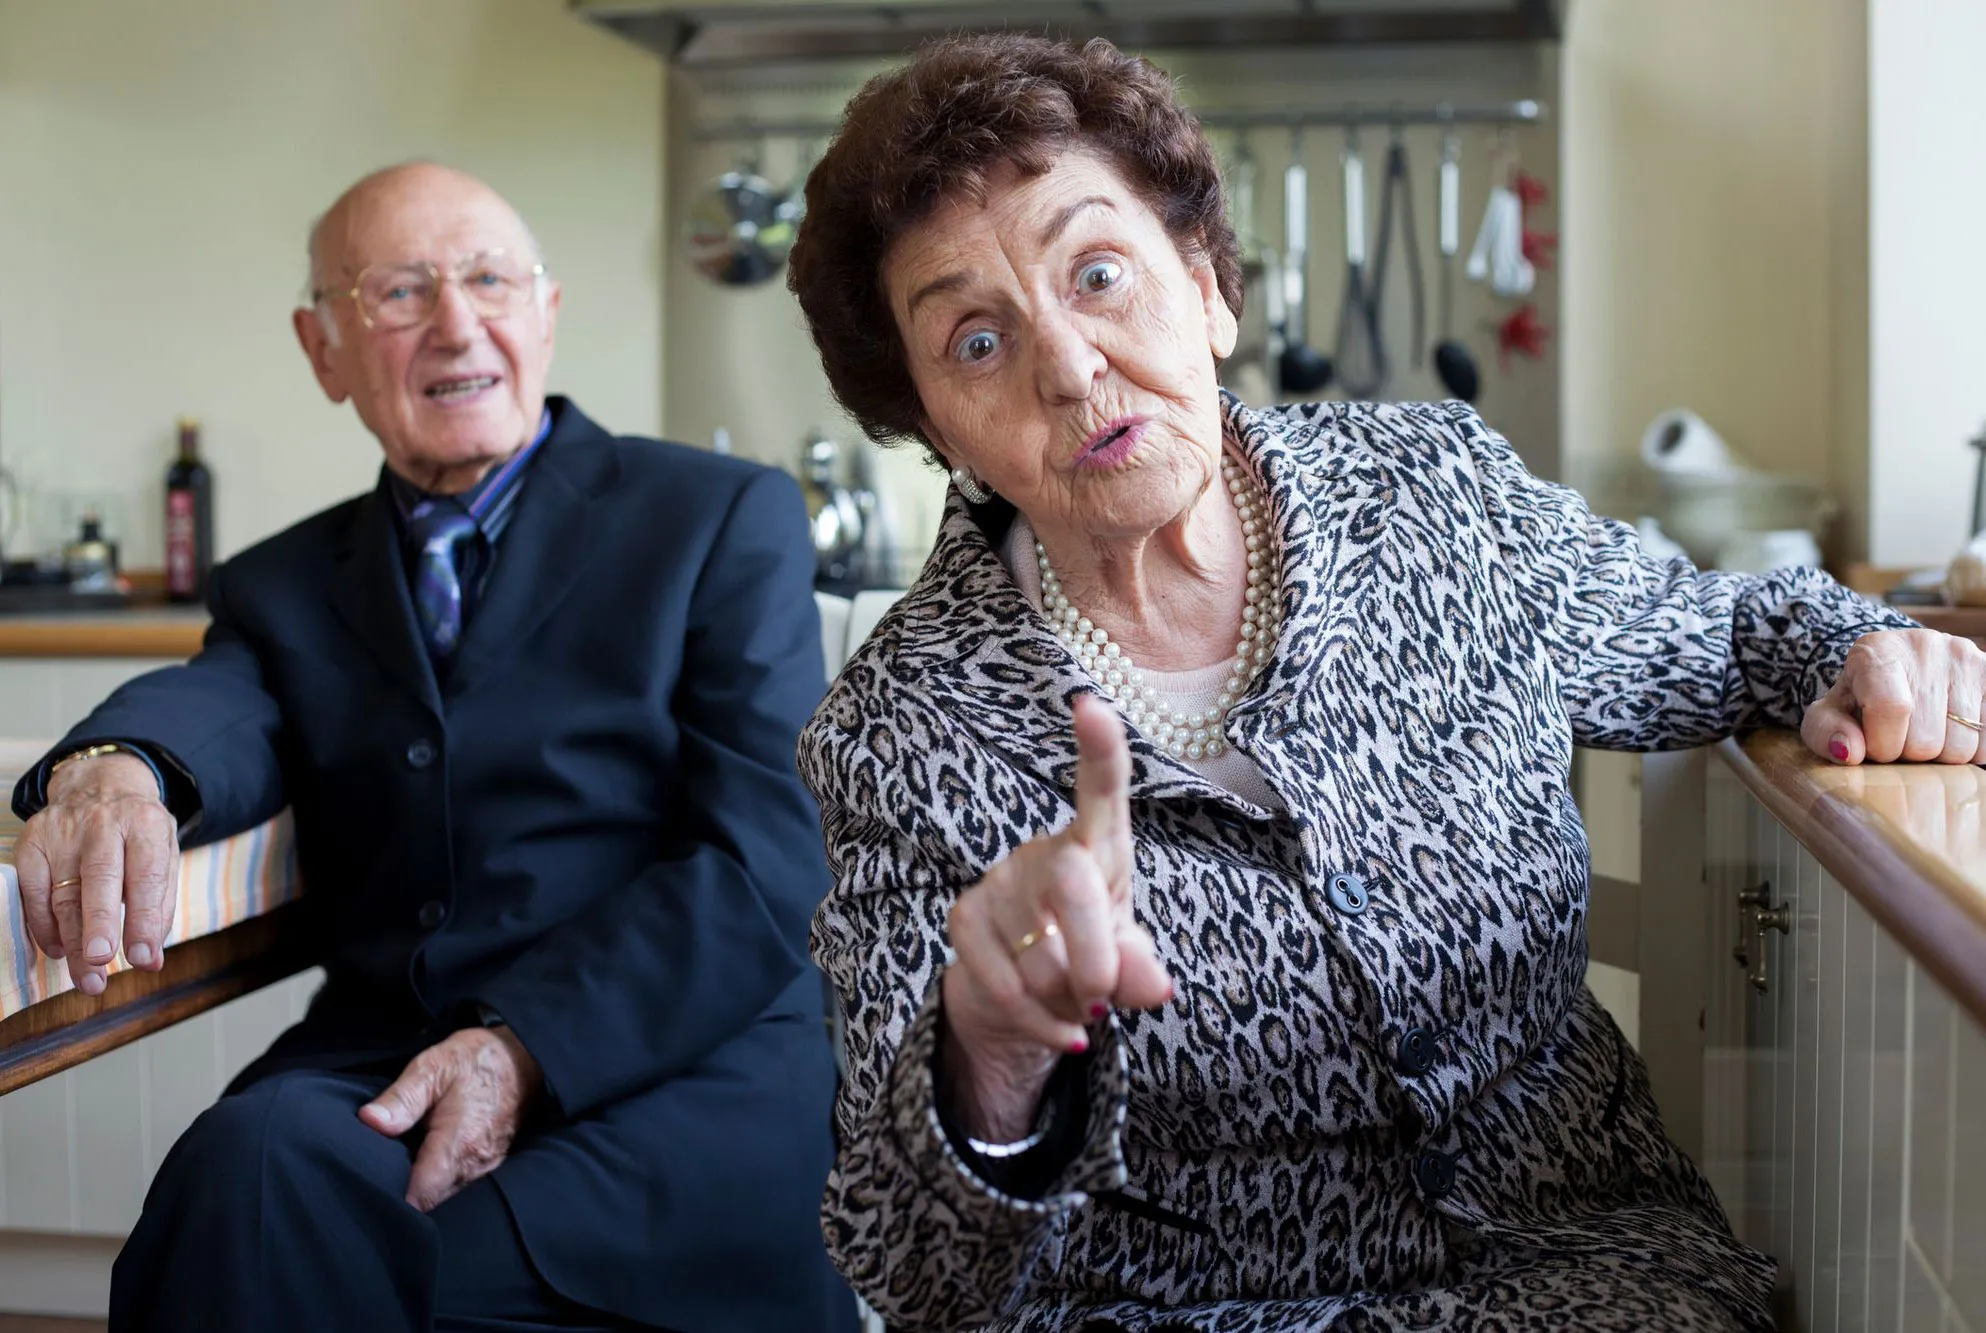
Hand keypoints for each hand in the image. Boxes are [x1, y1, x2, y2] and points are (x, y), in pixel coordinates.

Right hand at [14, 753, 177, 994]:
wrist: (101, 784)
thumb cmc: (139, 833)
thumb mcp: (163, 855)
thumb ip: (159, 905)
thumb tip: (151, 960)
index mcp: (145, 823)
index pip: (146, 875)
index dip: (144, 920)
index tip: (145, 958)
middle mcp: (102, 823)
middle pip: (98, 879)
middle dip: (100, 925)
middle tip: (101, 963)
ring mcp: (62, 832)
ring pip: (63, 893)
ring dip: (73, 942)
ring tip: (89, 978)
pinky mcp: (30, 842)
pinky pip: (31, 893)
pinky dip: (44, 926)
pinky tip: (59, 949)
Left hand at [360, 1025, 544, 1211]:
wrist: (525, 1057)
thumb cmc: (477, 1060)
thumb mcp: (433, 1068)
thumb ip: (401, 1098)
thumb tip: (369, 1122)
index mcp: (458, 1145)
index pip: (418, 1198)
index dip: (391, 1196)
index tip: (372, 1180)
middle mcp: (474, 1165)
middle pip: (428, 1200)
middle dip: (402, 1190)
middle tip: (379, 1166)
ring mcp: (485, 1166)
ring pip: (443, 1193)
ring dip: (421, 1182)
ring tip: (400, 1158)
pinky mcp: (489, 1162)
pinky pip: (457, 1181)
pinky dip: (438, 1174)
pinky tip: (426, 1152)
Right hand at [940, 695, 1172, 1140]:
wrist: (1032, 994)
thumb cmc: (1094, 955)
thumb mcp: (1130, 961)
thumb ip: (1142, 969)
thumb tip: (1153, 987)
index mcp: (1100, 845)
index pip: (1101, 789)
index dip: (1100, 750)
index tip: (1090, 708)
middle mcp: (1047, 851)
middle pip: (1071, 883)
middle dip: (1095, 956)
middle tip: (1104, 1000)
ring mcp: (999, 880)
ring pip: (1039, 954)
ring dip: (1066, 999)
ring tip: (1073, 999)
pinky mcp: (963, 917)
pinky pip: (1006, 985)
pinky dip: (1041, 1024)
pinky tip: (1061, 1031)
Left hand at [1803, 628, 1985, 764]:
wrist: (1900, 669)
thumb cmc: (1860, 698)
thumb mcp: (1830, 712)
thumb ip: (1826, 732)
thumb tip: (1849, 751)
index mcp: (1877, 651)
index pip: (1891, 708)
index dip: (1883, 744)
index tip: (1876, 748)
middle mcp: (1926, 646)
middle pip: (1928, 739)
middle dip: (1910, 753)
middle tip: (1900, 738)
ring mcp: (1966, 658)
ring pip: (1963, 747)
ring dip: (1942, 755)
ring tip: (1926, 732)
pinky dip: (1972, 749)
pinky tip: (1952, 732)